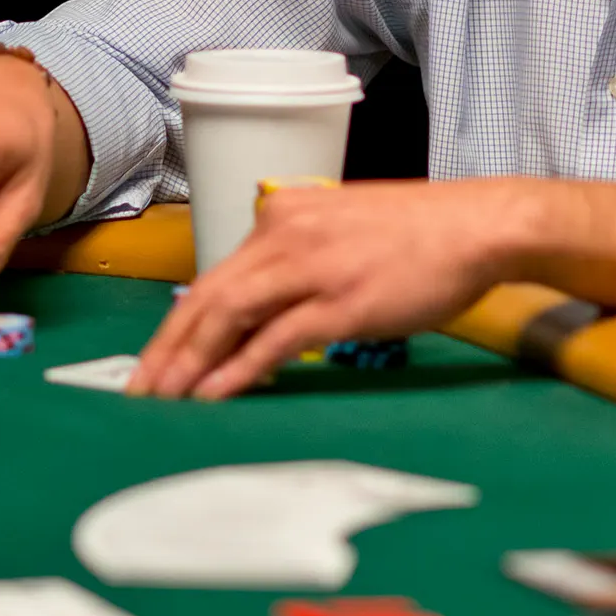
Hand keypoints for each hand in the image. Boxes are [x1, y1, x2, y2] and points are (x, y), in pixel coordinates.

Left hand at [128, 178, 521, 399]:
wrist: (479, 226)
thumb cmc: (422, 233)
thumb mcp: (343, 227)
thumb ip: (299, 253)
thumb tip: (265, 302)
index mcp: (284, 214)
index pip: (213, 275)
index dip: (176, 323)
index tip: (154, 361)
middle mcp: (287, 234)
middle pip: (207, 296)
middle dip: (166, 349)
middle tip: (137, 391)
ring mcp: (313, 268)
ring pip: (229, 315)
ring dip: (189, 363)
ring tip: (162, 401)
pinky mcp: (342, 302)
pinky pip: (274, 340)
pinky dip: (237, 369)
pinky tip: (214, 395)